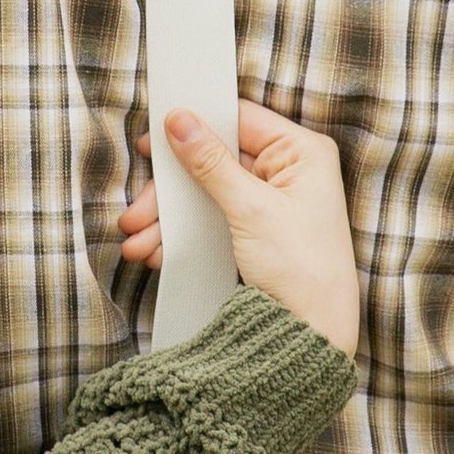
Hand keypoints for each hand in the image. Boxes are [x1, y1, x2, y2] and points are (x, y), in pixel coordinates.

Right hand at [119, 102, 359, 356]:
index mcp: (302, 152)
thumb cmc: (303, 269)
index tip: (153, 142)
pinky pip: (213, 219)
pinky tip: (159, 251)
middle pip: (215, 160)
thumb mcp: (251, 209)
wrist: (315, 333)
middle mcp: (289, 171)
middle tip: (139, 211)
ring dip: (170, 218)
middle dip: (172, 191)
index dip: (195, 125)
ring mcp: (272, 201)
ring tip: (139, 241)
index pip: (240, 120)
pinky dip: (185, 235)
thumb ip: (212, 162)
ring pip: (207, 194)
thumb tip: (180, 121)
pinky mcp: (257, 229)